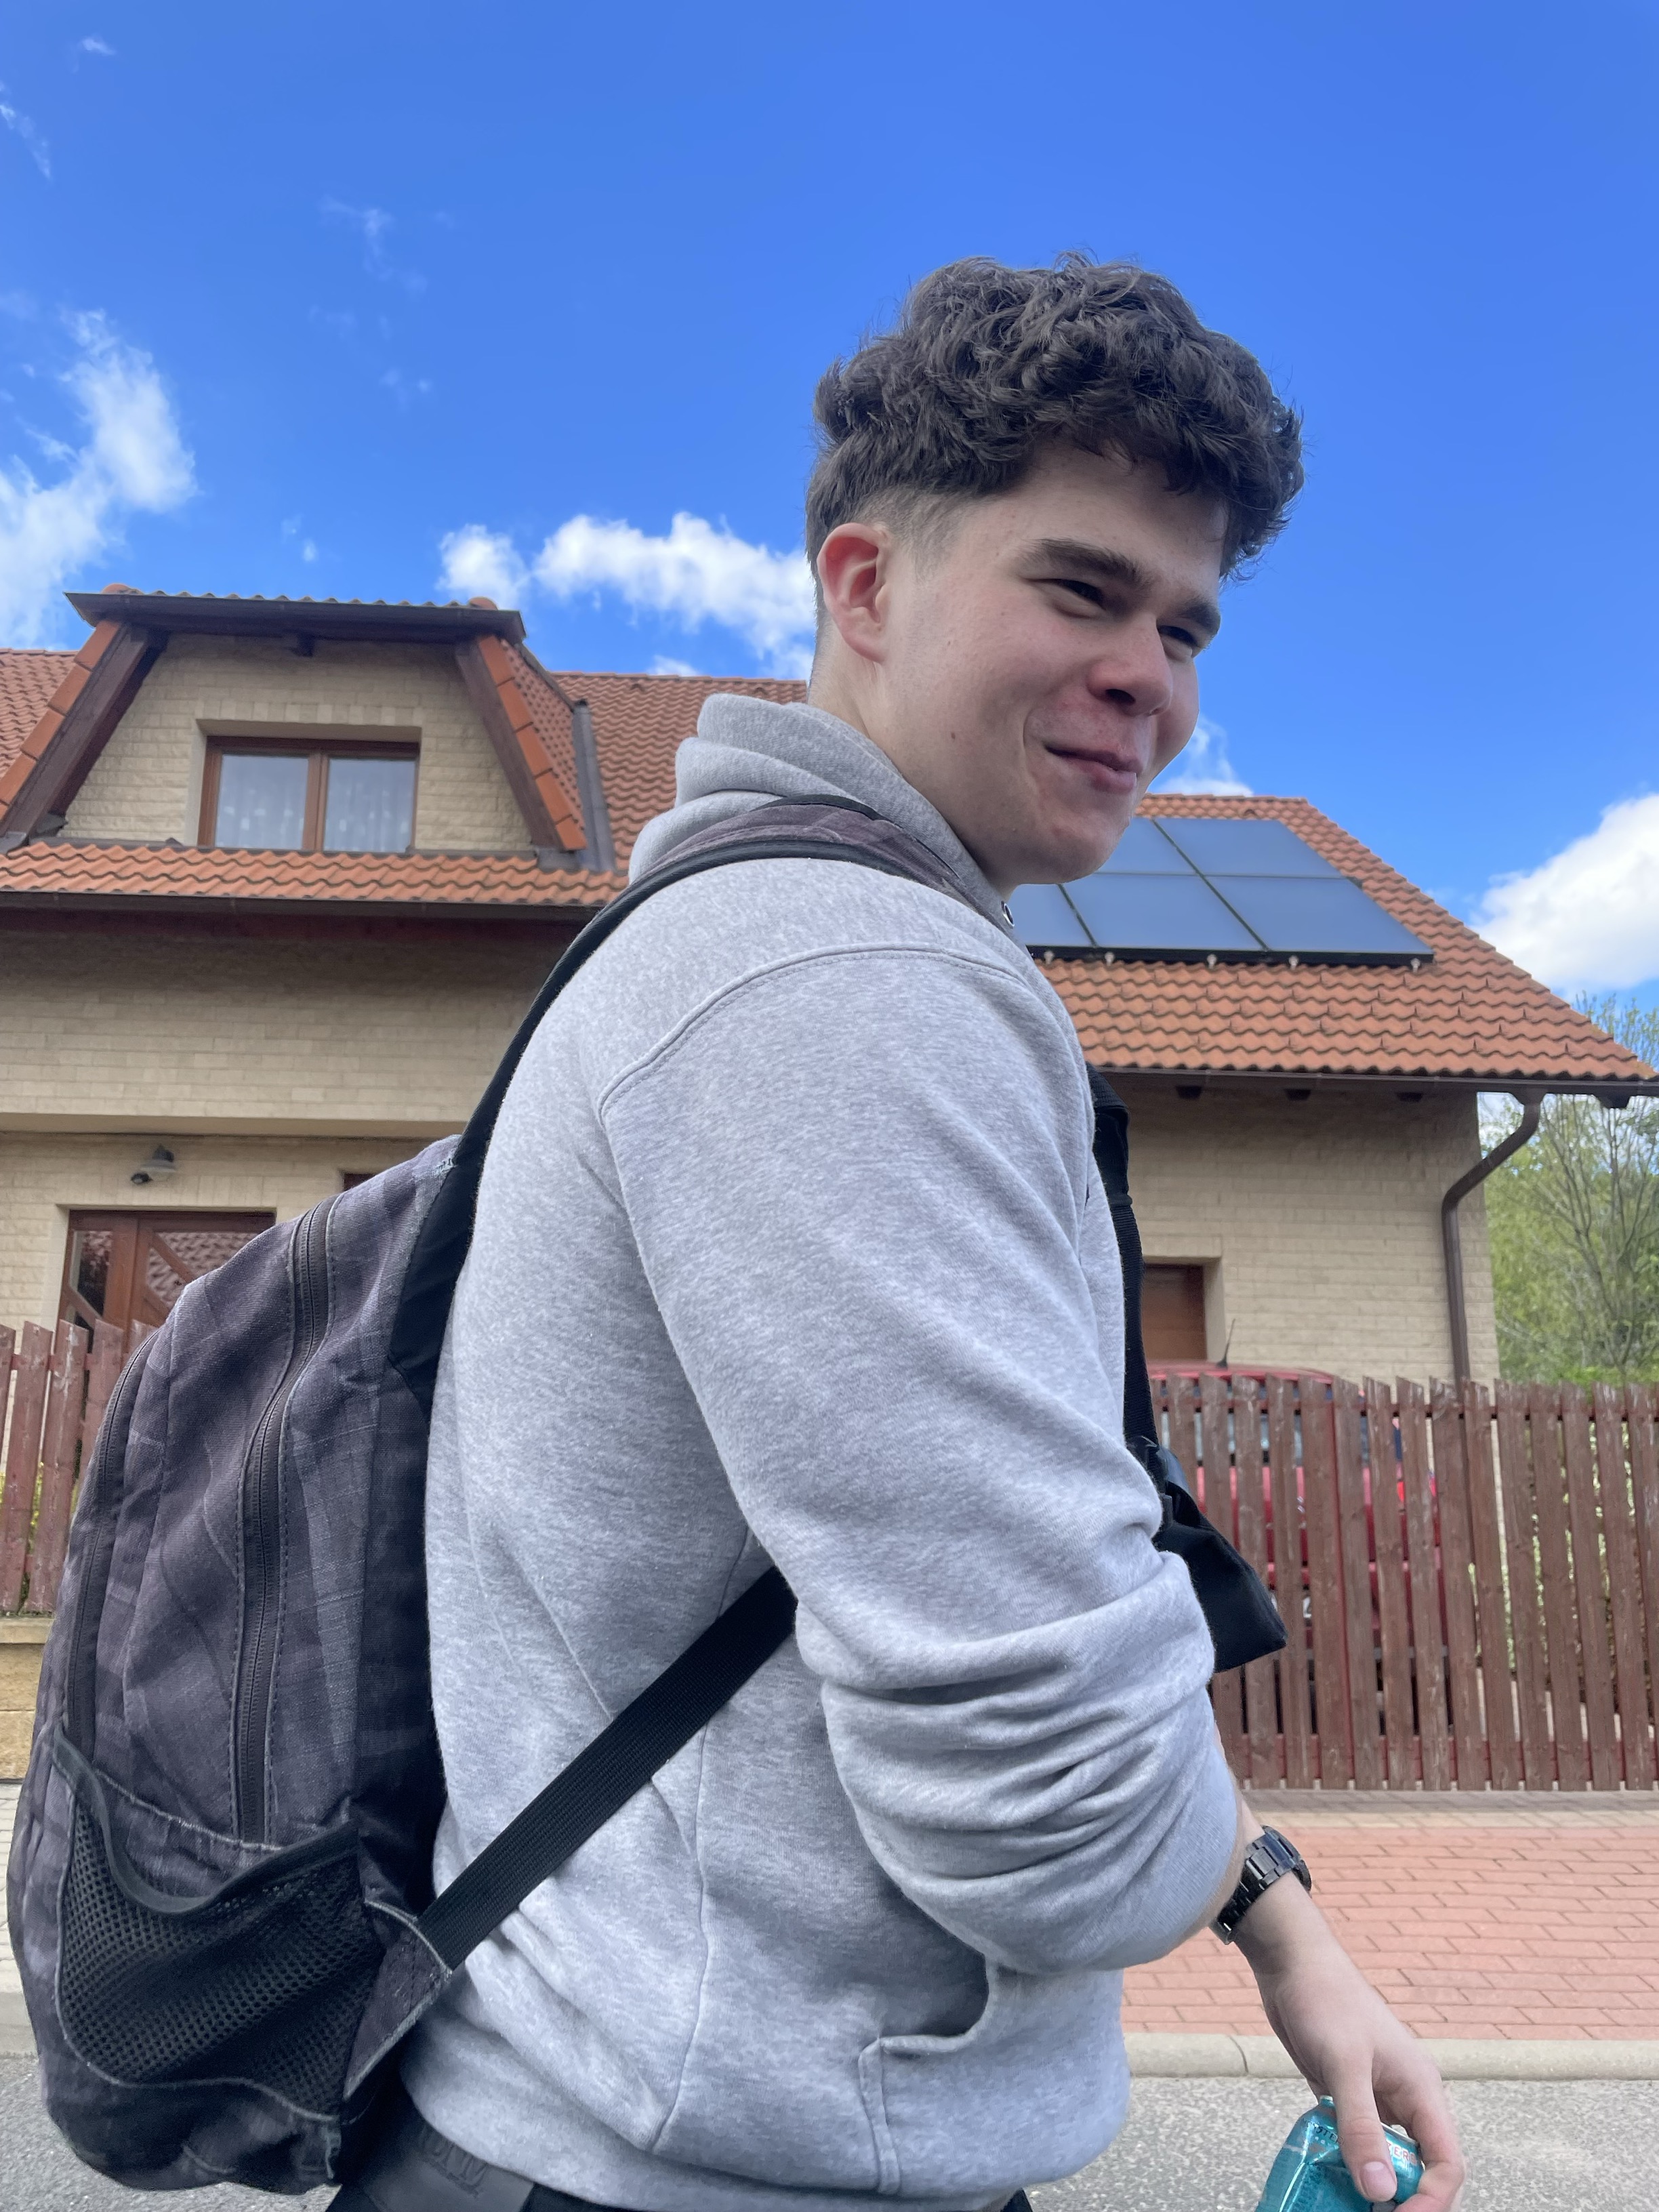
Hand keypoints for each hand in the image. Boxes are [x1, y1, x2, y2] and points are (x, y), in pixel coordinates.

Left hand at [1232, 1874, 1463, 2209]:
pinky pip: (1356, 2143)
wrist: (1291, 1963)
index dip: (1431, 2200)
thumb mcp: (1344, 2065)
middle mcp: (1405, 2099)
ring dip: (1373, 2186)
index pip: (1446, 2163)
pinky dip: (1347, 2165)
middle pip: (1421, 2168)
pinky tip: (1326, 2182)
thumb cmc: (1325, 2000)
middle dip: (1404, 2199)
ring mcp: (1375, 2099)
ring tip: (1347, 2206)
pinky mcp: (1346, 2096)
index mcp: (1422, 2090)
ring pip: (1387, 2159)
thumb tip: (1381, 2190)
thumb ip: (1361, 2127)